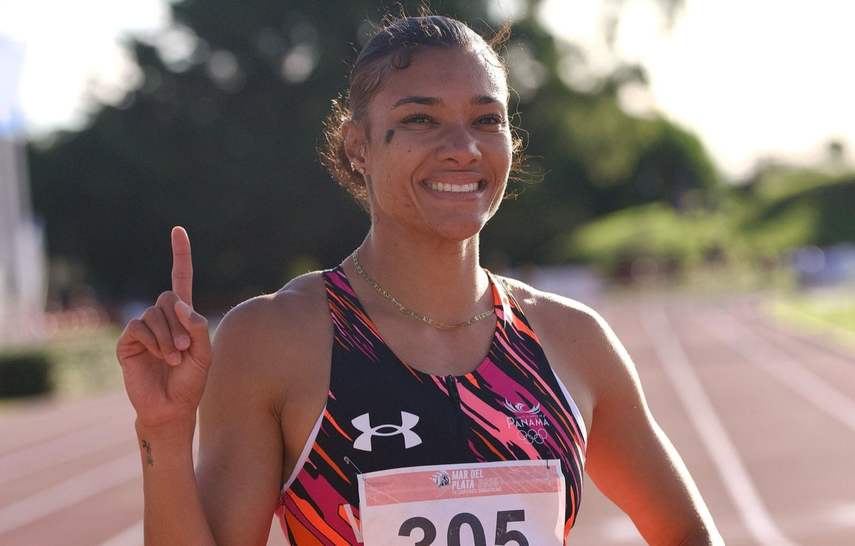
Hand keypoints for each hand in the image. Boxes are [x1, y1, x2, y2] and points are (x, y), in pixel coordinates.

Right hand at [116, 227, 212, 429]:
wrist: (172, 407)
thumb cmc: (191, 381)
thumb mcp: (205, 353)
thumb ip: (198, 327)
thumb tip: (180, 304)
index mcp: (182, 317)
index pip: (180, 279)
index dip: (180, 255)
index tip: (178, 230)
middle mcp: (162, 318)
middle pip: (168, 298)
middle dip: (180, 323)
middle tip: (186, 349)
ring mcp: (143, 330)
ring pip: (154, 314)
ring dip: (169, 337)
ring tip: (174, 359)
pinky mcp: (128, 343)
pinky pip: (139, 328)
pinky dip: (153, 342)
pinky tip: (160, 358)